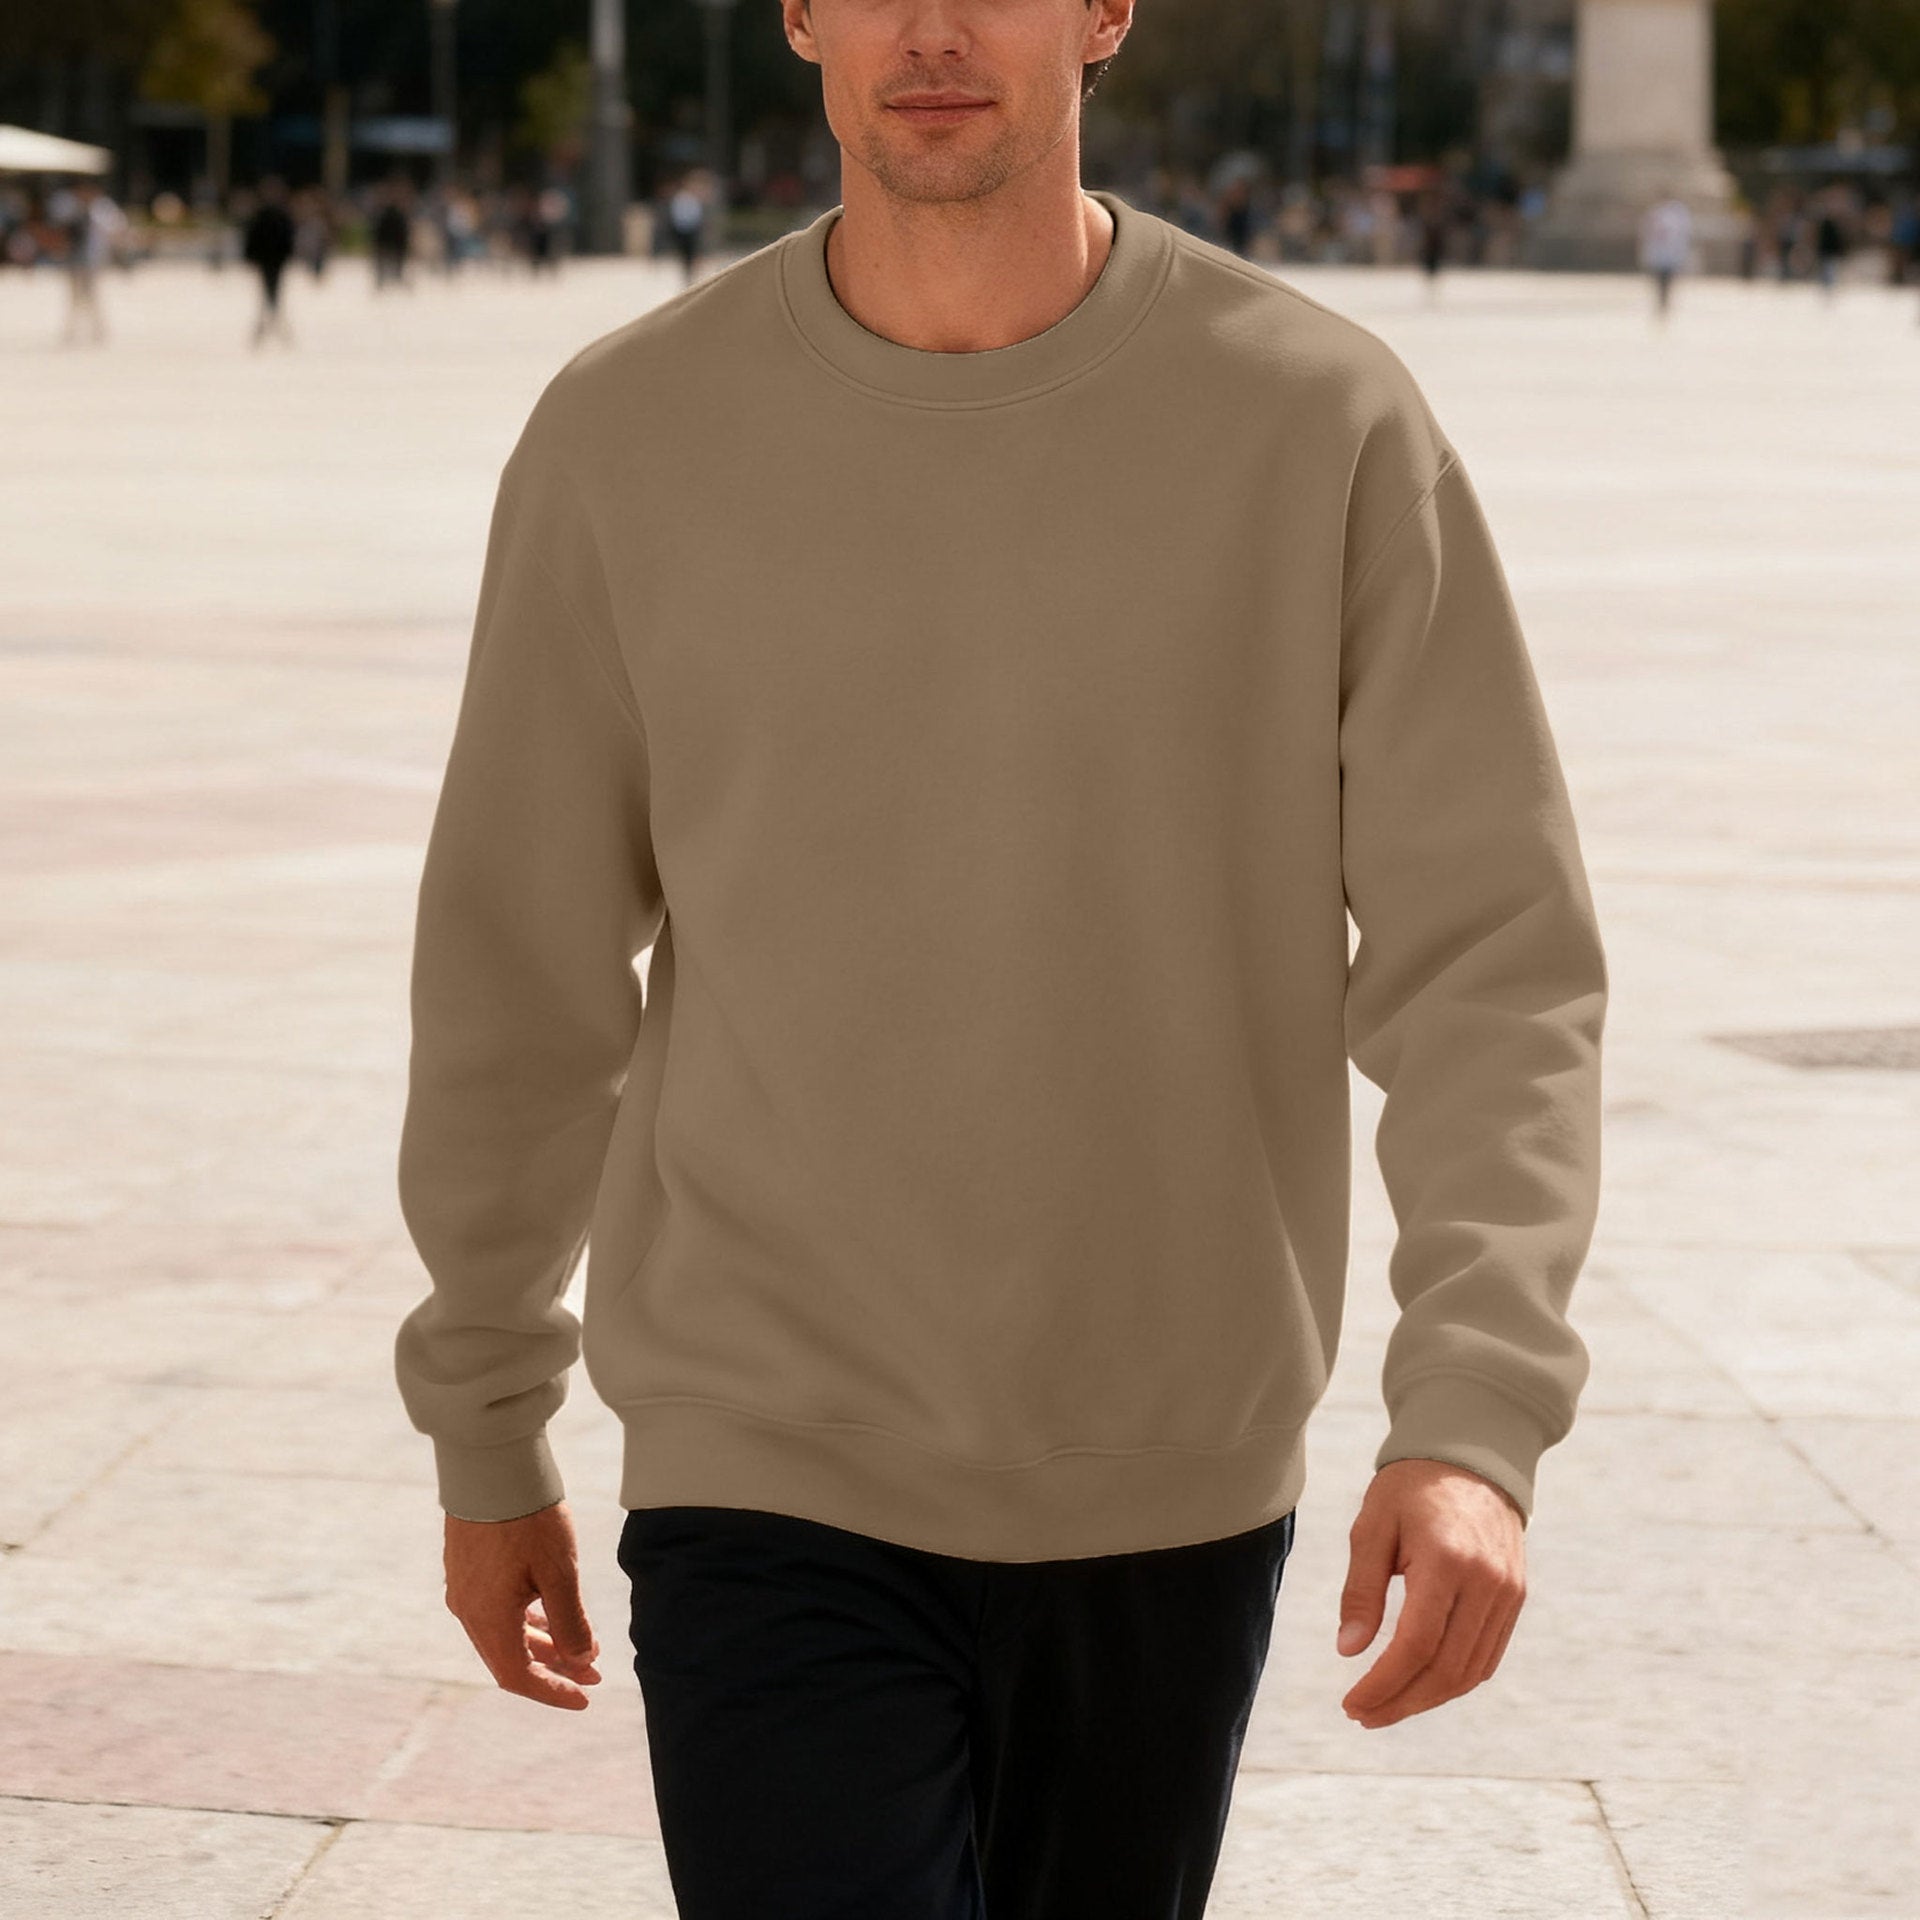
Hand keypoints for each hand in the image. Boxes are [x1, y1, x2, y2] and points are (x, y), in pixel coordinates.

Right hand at [443, 1498, 603, 1709]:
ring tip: (582, 1646)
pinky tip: (550, 1615)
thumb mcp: (560, 1573)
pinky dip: (526, 1621)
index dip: (553, 1692)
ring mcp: (464, 1589)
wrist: (490, 1466)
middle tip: (593, 1673)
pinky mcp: (467, 1568)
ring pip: (505, 1633)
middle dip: (554, 1669)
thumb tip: (581, 1660)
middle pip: (511, 1658)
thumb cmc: (528, 1518)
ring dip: (543, 1643)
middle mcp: (468, 1612)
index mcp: (488, 1620)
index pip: (519, 1677)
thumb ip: (570, 1622)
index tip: (585, 1698)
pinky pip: (496, 1611)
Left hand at [1335, 1458, 1525, 1728]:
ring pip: (1470, 1671)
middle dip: (1402, 1701)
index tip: (1352, 1703)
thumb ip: (1362, 1590)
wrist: (1472, 1456)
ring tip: (1386, 1707)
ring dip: (1427, 1698)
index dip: (1383, 1684)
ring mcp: (1508, 1593)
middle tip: (1362, 1715)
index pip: (1416, 1645)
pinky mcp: (1516, 1598)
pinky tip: (1421, 1685)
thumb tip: (1349, 1650)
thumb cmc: (1411, 1488)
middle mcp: (1486, 1583)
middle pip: (1446, 1669)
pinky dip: (1455, 1679)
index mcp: (1446, 1560)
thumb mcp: (1373, 1526)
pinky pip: (1487, 1656)